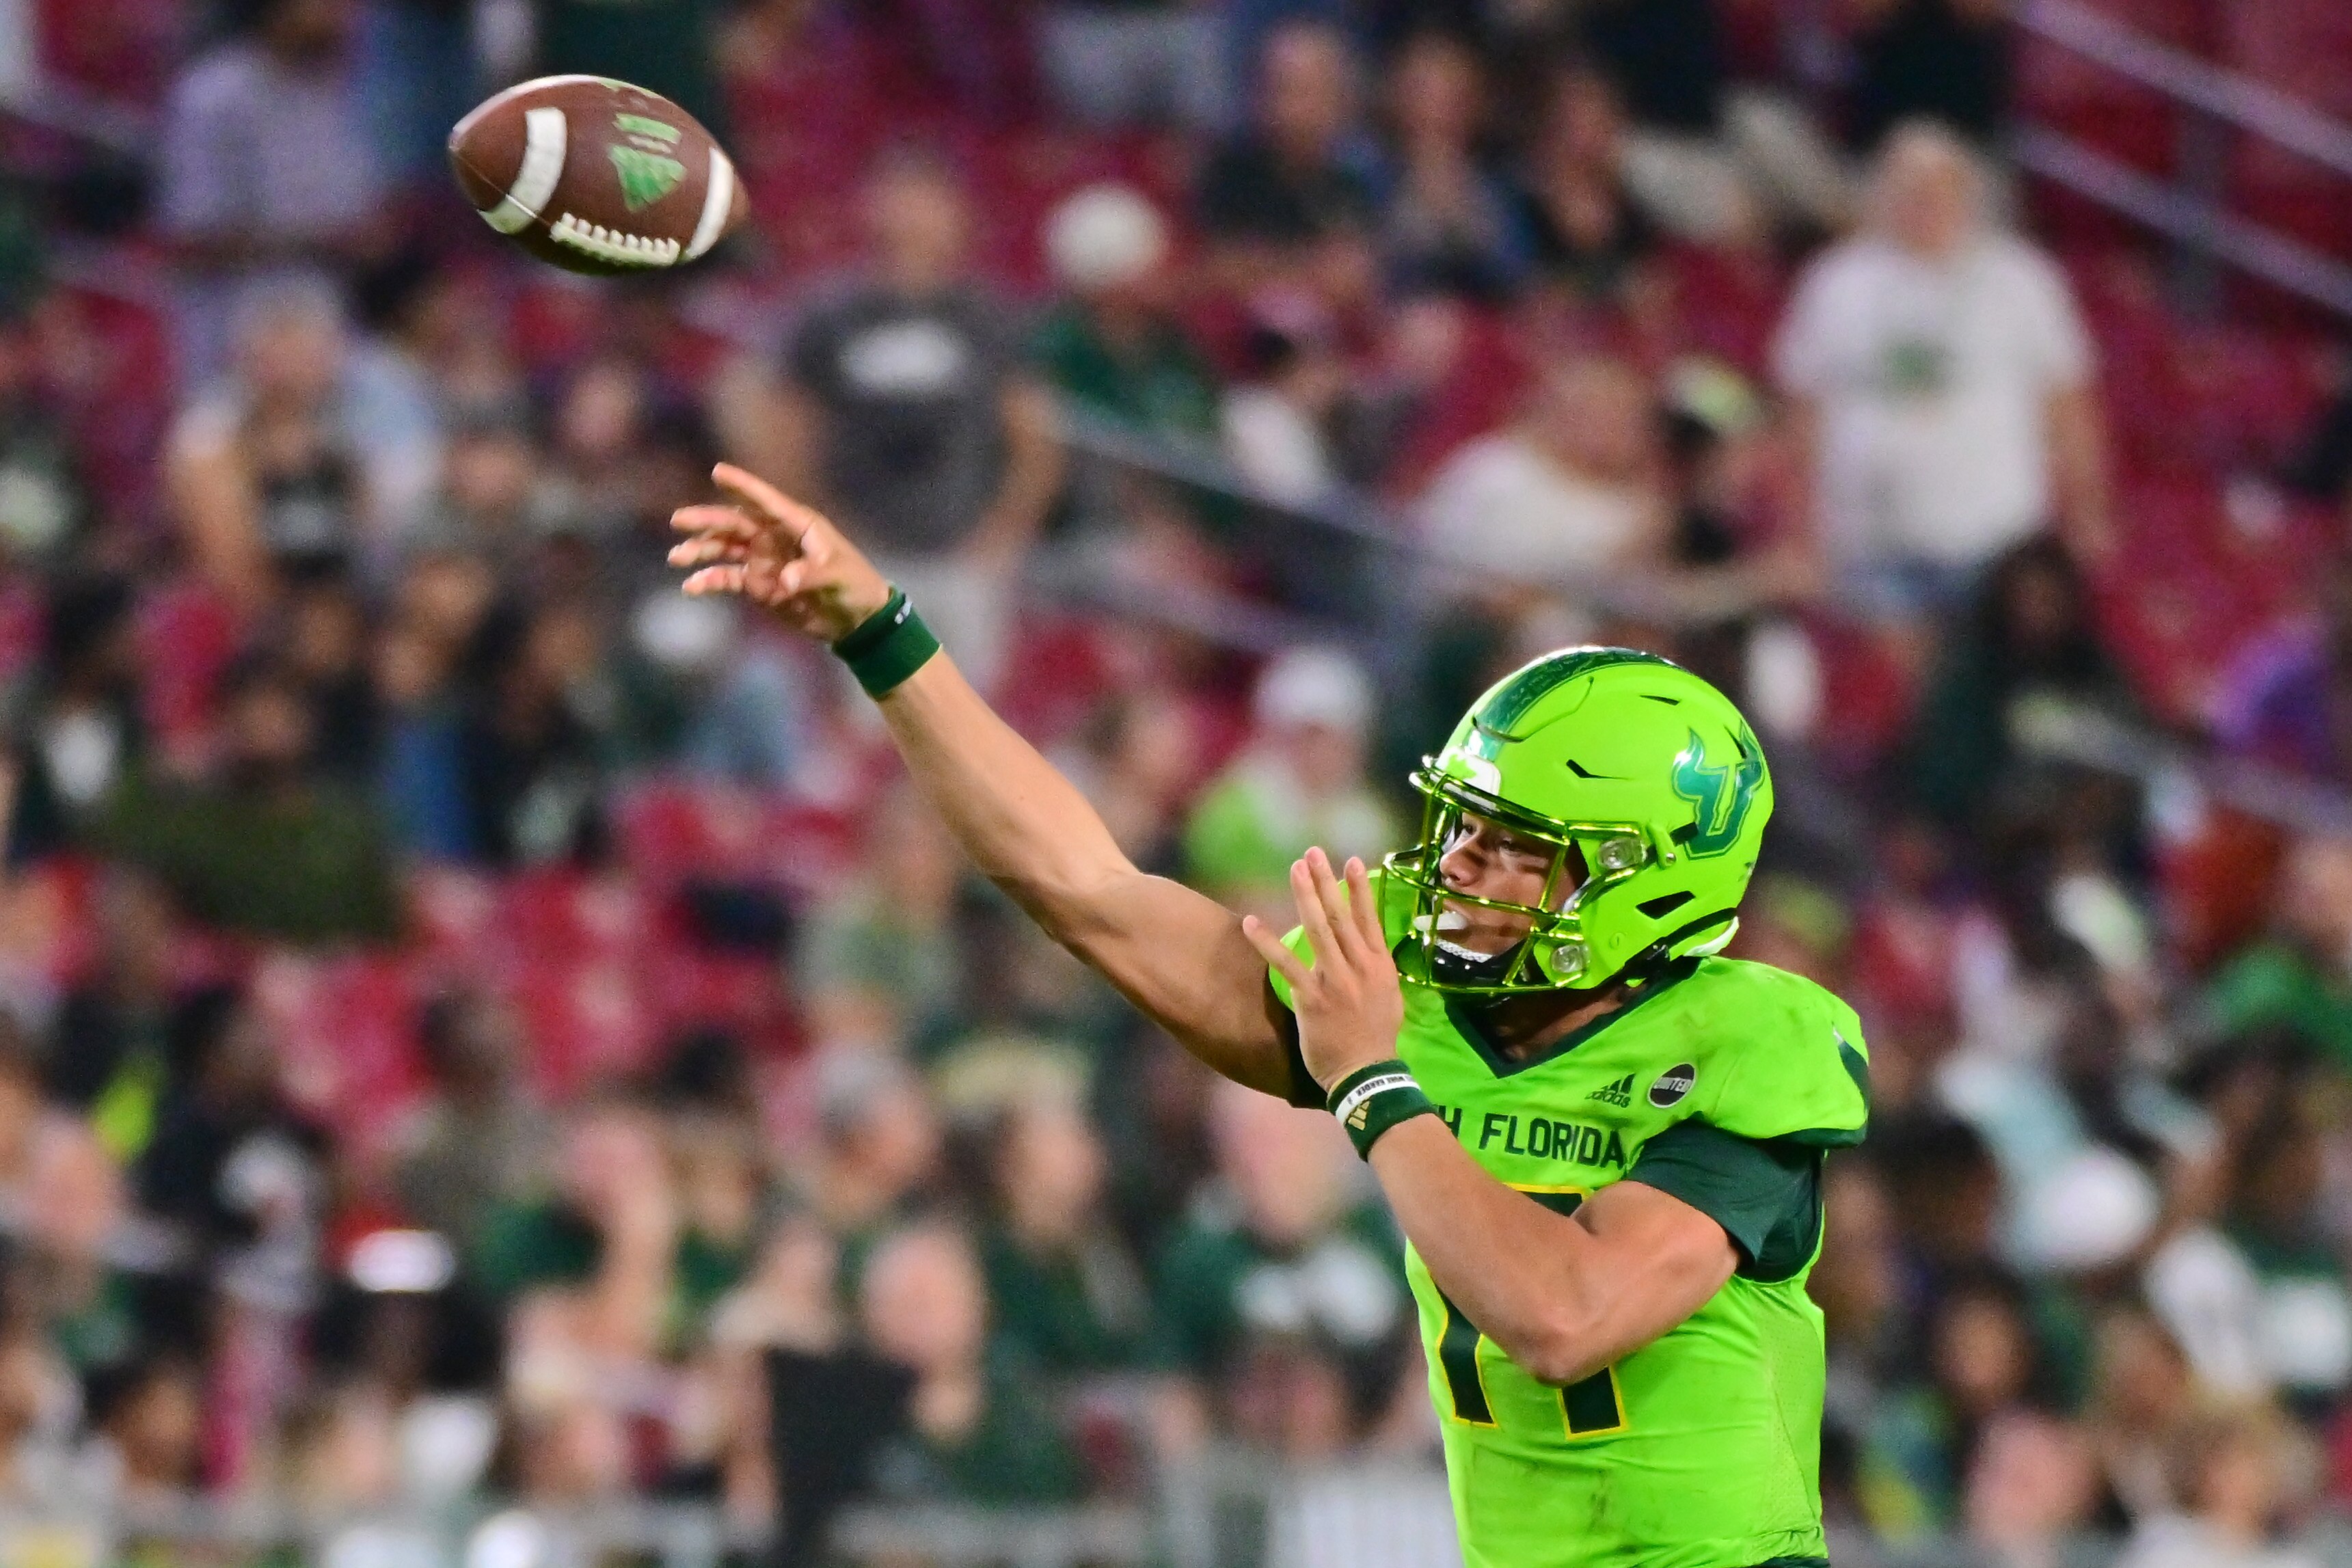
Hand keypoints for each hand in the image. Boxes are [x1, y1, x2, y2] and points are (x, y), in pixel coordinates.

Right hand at [668, 463, 891, 641]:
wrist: (855, 620)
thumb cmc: (855, 586)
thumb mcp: (837, 576)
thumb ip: (811, 575)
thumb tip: (785, 581)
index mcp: (797, 525)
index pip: (766, 501)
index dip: (743, 486)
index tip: (718, 471)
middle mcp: (774, 537)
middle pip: (735, 523)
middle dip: (707, 521)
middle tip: (680, 521)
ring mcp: (764, 561)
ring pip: (725, 549)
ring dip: (701, 551)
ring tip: (678, 557)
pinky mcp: (758, 586)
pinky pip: (728, 578)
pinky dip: (709, 581)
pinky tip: (692, 587)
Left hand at [1241, 848, 1402, 1092]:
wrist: (1367, 1075)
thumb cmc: (1377, 1038)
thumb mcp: (1390, 998)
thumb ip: (1377, 970)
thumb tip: (1371, 948)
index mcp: (1380, 966)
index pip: (1369, 918)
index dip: (1360, 888)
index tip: (1350, 860)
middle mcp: (1359, 967)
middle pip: (1341, 915)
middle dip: (1326, 881)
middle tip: (1313, 852)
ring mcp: (1336, 981)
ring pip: (1318, 929)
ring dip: (1305, 896)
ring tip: (1294, 868)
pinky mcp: (1312, 998)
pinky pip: (1286, 964)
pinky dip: (1267, 941)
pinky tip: (1251, 922)